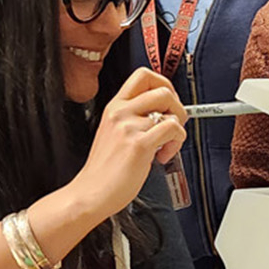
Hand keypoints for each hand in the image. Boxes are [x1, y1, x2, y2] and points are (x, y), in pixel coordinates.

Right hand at [66, 67, 187, 219]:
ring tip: (165, 147)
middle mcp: (120, 112)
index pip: (143, 75)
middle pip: (163, 89)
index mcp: (114, 107)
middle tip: (172, 125)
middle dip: (177, 107)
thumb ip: (133, 119)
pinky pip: (173, 130)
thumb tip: (162, 113)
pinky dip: (177, 144)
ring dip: (178, 130)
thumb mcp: (113, 133)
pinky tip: (162, 156)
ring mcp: (129, 127)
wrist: (90, 193)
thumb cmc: (104, 170)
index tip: (169, 102)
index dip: (164, 84)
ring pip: (172, 112)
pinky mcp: (139, 144)